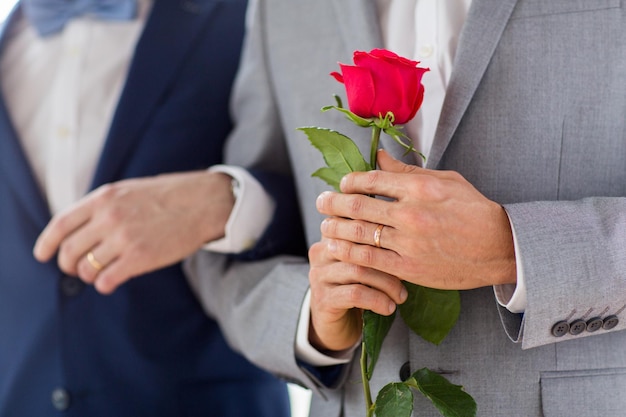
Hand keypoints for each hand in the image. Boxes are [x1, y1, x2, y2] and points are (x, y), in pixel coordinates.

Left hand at [33, 171, 234, 293]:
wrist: (203, 203)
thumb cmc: (169, 197)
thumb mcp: (129, 191)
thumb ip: (103, 207)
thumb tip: (80, 231)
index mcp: (104, 198)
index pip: (61, 224)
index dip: (47, 244)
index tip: (43, 255)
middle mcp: (109, 218)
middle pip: (70, 251)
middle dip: (68, 264)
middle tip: (76, 268)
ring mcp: (124, 239)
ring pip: (86, 268)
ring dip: (88, 275)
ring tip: (99, 273)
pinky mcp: (140, 258)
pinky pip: (106, 280)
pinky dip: (104, 284)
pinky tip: (111, 281)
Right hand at [308, 237, 407, 351]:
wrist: (334, 327)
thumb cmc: (356, 290)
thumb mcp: (364, 265)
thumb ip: (375, 248)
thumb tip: (409, 238)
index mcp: (332, 237)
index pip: (358, 226)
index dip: (383, 235)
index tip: (407, 248)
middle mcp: (321, 252)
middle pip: (360, 247)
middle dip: (389, 262)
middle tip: (410, 276)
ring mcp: (319, 275)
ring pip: (359, 271)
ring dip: (387, 284)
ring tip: (401, 296)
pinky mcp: (322, 298)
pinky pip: (354, 294)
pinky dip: (377, 300)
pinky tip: (388, 308)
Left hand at [316, 150, 515, 290]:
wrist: (500, 247)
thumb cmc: (473, 209)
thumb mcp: (445, 179)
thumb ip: (407, 170)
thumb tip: (378, 155)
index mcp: (419, 187)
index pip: (371, 179)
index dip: (349, 181)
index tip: (342, 184)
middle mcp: (411, 213)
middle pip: (357, 206)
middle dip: (332, 203)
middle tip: (320, 202)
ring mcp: (409, 243)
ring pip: (358, 234)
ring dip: (335, 229)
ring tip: (324, 226)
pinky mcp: (409, 268)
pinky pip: (369, 260)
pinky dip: (348, 253)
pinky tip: (337, 249)